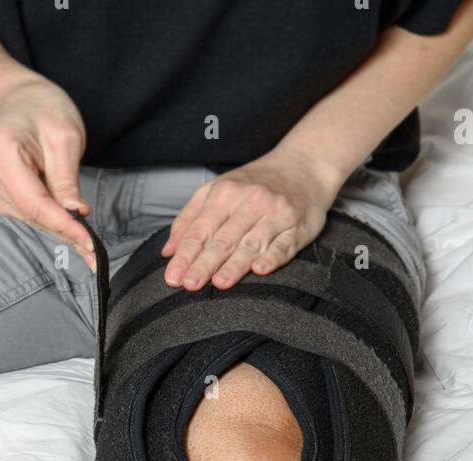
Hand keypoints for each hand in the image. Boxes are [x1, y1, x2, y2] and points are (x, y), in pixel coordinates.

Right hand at [0, 77, 95, 267]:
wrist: (22, 103)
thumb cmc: (44, 112)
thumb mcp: (65, 137)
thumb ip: (67, 179)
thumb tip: (75, 214)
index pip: (34, 203)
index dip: (63, 225)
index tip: (89, 244)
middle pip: (31, 214)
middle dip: (64, 231)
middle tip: (93, 251)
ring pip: (28, 219)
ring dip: (57, 227)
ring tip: (81, 229)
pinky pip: (23, 215)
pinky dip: (46, 219)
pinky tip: (60, 213)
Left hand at [162, 147, 341, 291]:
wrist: (304, 165)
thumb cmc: (255, 183)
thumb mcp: (218, 190)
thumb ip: (190, 219)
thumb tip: (169, 251)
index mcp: (224, 193)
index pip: (200, 230)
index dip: (185, 254)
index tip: (173, 277)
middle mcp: (250, 202)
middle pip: (223, 239)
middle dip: (205, 263)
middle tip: (189, 284)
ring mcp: (275, 214)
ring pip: (252, 243)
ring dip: (235, 264)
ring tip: (220, 282)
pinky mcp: (298, 227)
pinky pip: (284, 245)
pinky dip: (272, 257)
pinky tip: (260, 269)